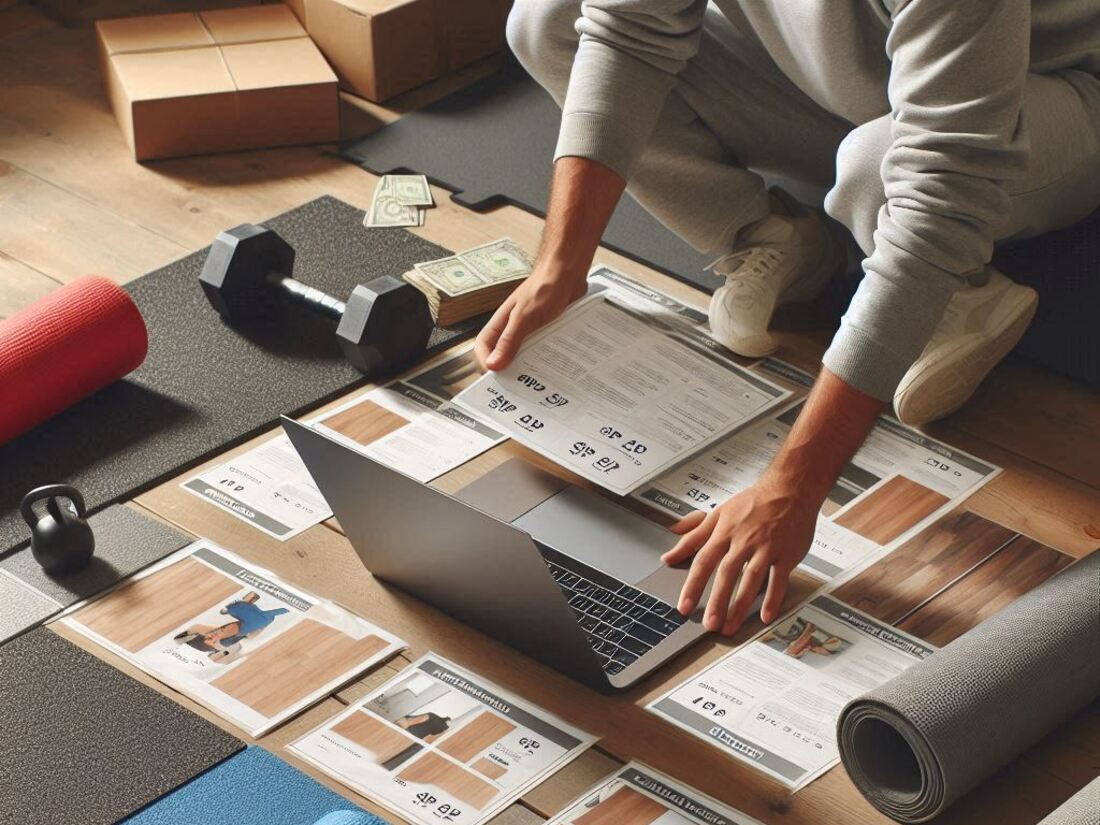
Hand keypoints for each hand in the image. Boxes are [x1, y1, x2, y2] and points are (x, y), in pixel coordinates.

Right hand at [474, 263, 586, 370]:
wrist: (568, 274)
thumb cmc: (544, 288)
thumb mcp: (523, 317)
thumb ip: (508, 340)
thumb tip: (493, 364)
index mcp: (501, 323)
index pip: (483, 347)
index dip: (485, 362)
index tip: (496, 378)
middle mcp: (512, 328)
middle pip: (502, 355)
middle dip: (508, 369)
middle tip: (517, 384)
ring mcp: (528, 331)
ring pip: (522, 355)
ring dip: (528, 366)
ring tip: (536, 378)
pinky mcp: (544, 332)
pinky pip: (540, 350)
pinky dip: (544, 358)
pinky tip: (552, 365)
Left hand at [661, 472, 819, 634]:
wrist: (789, 489)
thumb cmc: (753, 502)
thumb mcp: (718, 514)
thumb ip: (692, 536)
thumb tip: (669, 554)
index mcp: (724, 532)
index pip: (703, 562)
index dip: (693, 586)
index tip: (685, 607)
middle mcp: (743, 540)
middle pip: (726, 573)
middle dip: (716, 601)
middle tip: (709, 625)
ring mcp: (766, 547)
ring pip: (751, 579)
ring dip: (740, 605)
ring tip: (730, 626)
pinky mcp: (787, 554)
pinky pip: (779, 579)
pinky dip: (773, 598)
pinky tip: (765, 615)